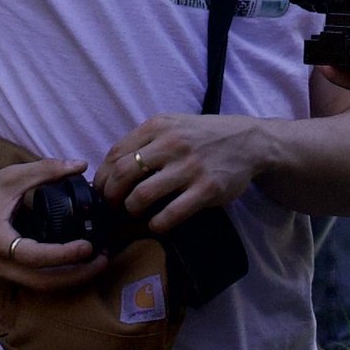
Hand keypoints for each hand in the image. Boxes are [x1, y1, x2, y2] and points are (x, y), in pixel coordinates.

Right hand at [0, 157, 108, 291]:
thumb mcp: (13, 177)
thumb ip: (47, 170)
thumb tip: (81, 165)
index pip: (35, 257)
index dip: (64, 255)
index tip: (88, 246)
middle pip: (42, 283)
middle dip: (76, 276)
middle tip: (103, 259)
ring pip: (39, 287)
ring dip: (69, 280)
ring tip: (96, 264)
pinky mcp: (4, 275)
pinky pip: (34, 283)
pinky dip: (57, 277)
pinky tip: (76, 265)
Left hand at [95, 114, 269, 232]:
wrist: (248, 141)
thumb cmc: (203, 135)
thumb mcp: (173, 125)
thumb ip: (145, 141)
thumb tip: (111, 169)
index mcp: (159, 126)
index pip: (116, 154)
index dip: (102, 177)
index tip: (101, 190)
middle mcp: (171, 144)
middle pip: (123, 175)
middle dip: (111, 196)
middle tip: (112, 206)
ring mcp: (190, 167)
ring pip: (142, 196)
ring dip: (131, 210)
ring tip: (135, 213)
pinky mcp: (206, 189)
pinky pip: (171, 214)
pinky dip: (157, 223)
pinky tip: (157, 223)